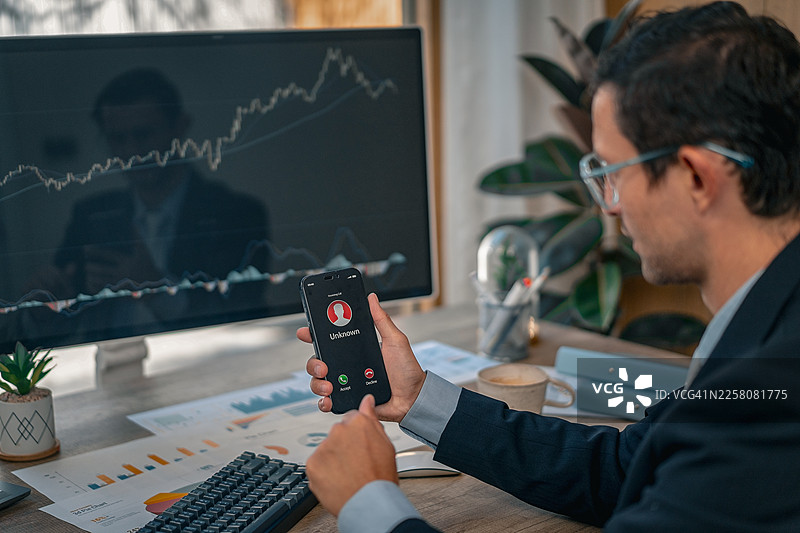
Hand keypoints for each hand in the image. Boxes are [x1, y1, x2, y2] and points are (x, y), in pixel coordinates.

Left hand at [83, 242, 160, 293]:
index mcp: (127, 261)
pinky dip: (95, 287)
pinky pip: (103, 290)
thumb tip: (133, 223)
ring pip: (100, 280)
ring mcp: (120, 283)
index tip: (86, 249)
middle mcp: (122, 272)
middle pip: (101, 269)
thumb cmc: (148, 266)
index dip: (95, 252)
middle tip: (86, 264)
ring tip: (88, 273)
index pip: (108, 255)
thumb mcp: (145, 252)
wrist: (155, 285)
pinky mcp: (120, 292)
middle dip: (91, 266)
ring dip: (92, 276)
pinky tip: (91, 283)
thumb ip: (138, 237)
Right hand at [297, 292, 425, 422]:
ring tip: (329, 385)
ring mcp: (345, 383)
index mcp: (355, 349)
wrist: (413, 398)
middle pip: (317, 361)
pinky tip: (328, 399)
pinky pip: (326, 401)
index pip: (329, 339)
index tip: (305, 331)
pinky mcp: (347, 400)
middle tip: (323, 365)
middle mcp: (346, 366)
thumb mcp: (395, 340)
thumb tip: (372, 298)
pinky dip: (322, 401)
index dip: (313, 335)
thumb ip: (381, 320)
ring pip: (318, 381)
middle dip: (313, 362)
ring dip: (318, 382)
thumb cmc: (406, 370)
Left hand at [305, 394, 398, 515]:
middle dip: (343, 446)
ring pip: (326, 450)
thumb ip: (372, 419)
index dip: (357, 434)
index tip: (359, 445)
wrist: (370, 503)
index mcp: (358, 422)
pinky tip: (337, 480)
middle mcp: (338, 430)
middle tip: (355, 463)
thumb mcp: (385, 443)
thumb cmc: (380, 476)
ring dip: (333, 459)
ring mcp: (323, 447)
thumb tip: (367, 401)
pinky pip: (317, 465)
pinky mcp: (312, 463)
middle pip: (337, 434)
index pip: (351, 419)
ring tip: (347, 474)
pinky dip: (324, 472)